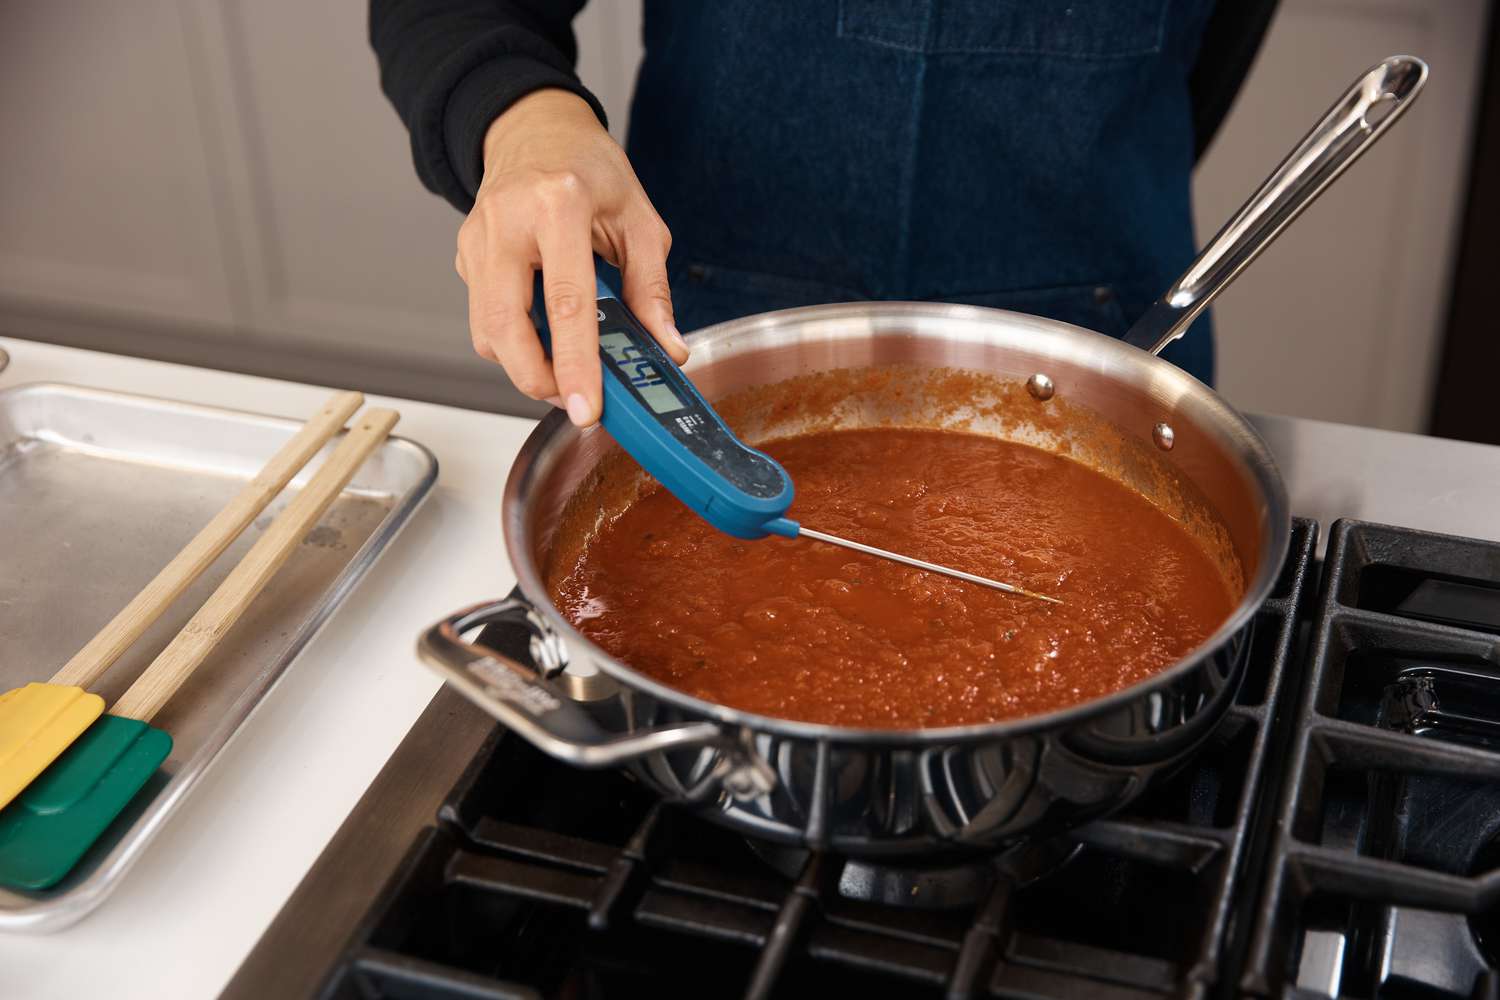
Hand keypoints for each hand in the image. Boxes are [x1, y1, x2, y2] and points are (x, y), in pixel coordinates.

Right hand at [457, 89, 686, 425]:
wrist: (534, 128)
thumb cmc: (589, 170)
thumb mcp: (638, 219)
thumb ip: (652, 289)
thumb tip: (667, 348)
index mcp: (558, 204)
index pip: (566, 302)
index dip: (576, 363)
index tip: (588, 407)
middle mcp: (507, 221)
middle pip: (506, 327)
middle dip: (538, 379)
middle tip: (575, 400)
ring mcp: (477, 239)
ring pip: (487, 332)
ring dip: (525, 365)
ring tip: (566, 366)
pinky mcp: (465, 255)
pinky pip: (483, 318)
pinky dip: (514, 341)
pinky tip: (544, 331)